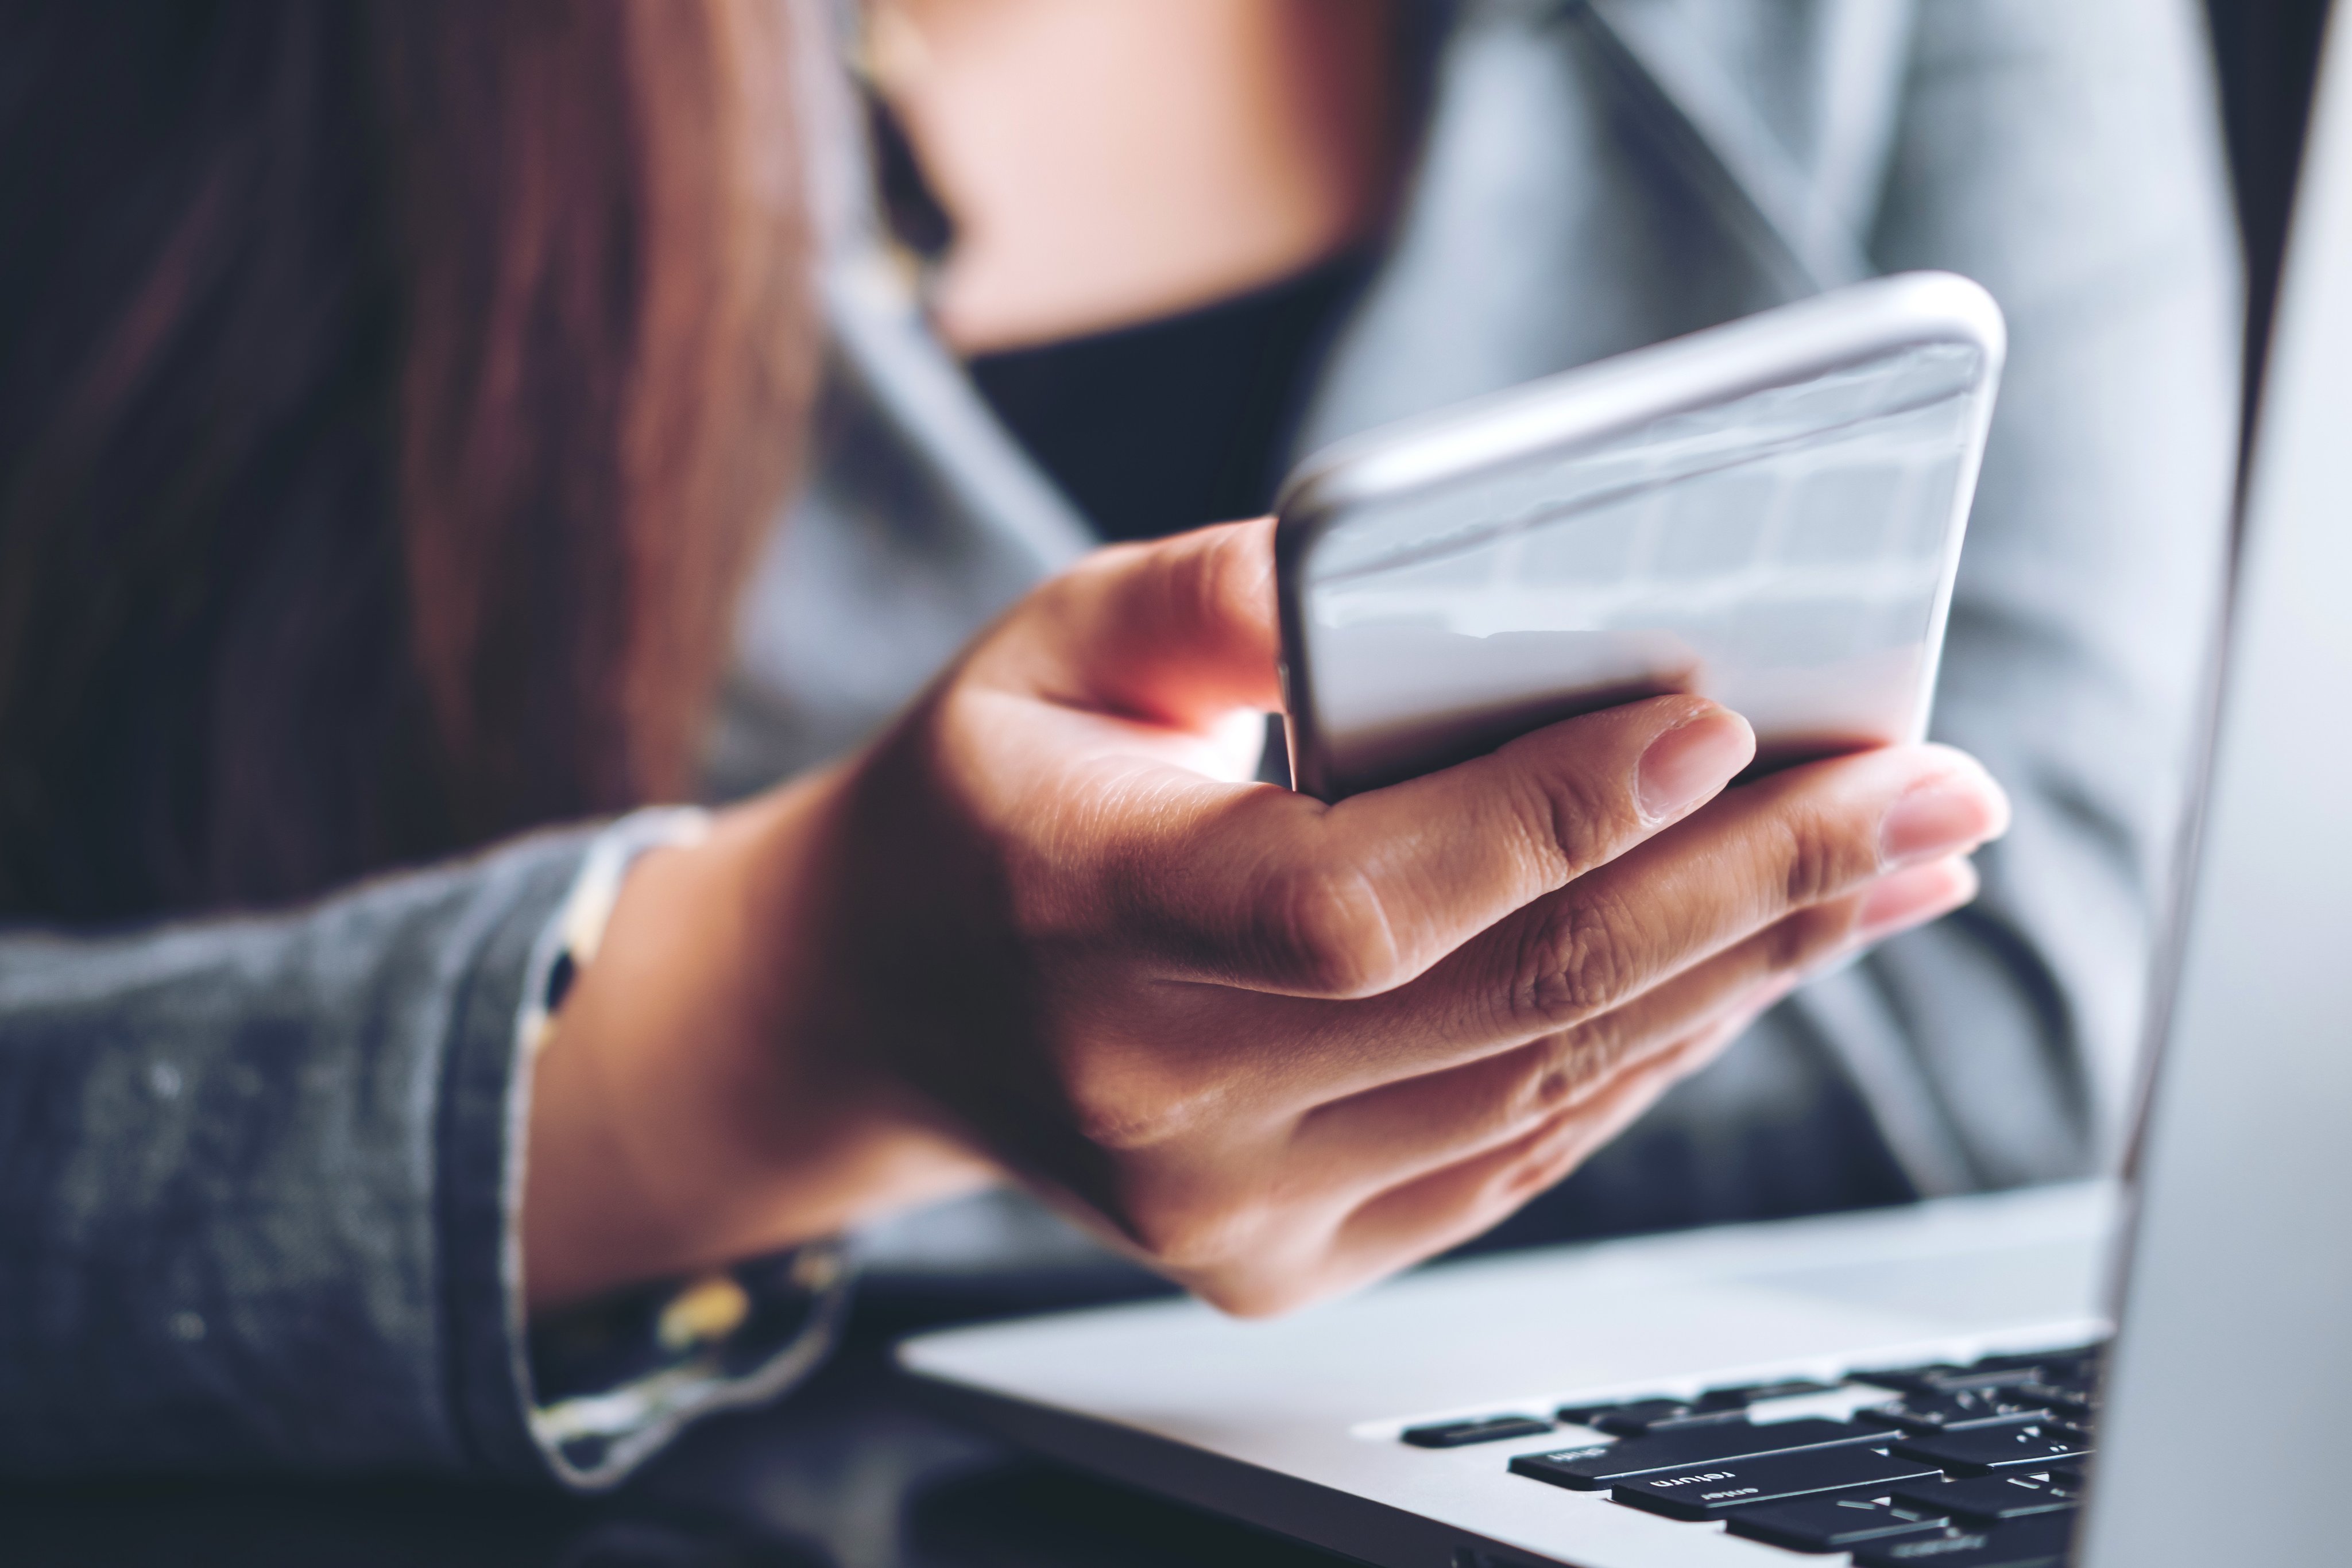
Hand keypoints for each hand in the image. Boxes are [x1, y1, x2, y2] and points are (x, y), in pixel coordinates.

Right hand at [522, 519, 2005, 1314]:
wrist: (893, 1001)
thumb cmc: (993, 788)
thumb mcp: (1050, 641)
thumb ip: (1213, 594)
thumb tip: (1409, 571)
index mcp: (1069, 904)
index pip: (1344, 897)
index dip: (1546, 818)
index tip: (1722, 716)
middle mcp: (1147, 1089)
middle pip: (1504, 997)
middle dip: (1750, 884)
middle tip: (1930, 789)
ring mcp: (1223, 1203)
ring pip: (1544, 1080)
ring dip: (1745, 966)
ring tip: (1897, 860)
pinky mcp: (1284, 1255)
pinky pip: (1518, 1152)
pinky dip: (1660, 1049)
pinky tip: (1766, 958)